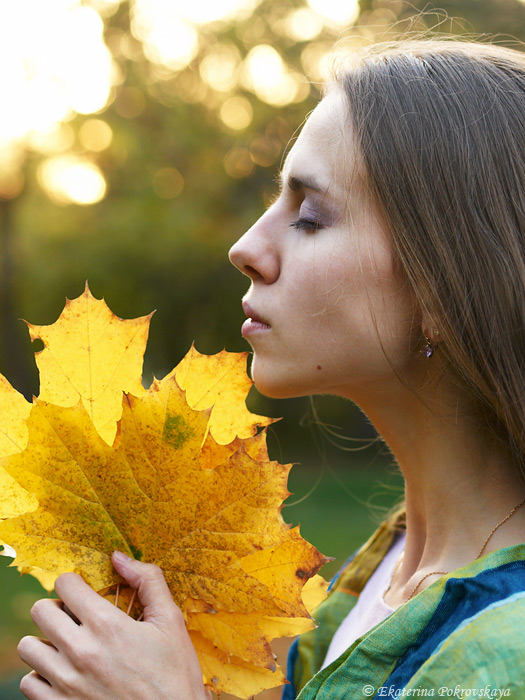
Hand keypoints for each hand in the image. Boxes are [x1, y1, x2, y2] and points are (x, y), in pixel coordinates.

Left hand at [18, 552, 210, 699]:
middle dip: (58, 607)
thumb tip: (119, 557)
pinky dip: (42, 675)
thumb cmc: (175, 674)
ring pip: (28, 646)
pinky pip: (28, 683)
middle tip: (75, 617)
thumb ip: (148, 580)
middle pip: (40, 610)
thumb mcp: (170, 621)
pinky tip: (65, 673)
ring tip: (68, 645)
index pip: (65, 584)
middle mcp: (81, 652)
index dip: (75, 582)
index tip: (84, 591)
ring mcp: (66, 683)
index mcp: (107, 625)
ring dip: (46, 641)